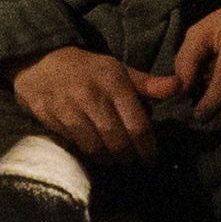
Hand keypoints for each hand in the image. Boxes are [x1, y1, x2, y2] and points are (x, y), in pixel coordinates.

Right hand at [7, 42, 171, 164]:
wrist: (41, 62)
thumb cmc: (88, 70)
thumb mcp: (119, 71)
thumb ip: (148, 84)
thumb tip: (179, 86)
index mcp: (114, 81)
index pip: (138, 125)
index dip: (147, 147)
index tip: (151, 158)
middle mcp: (92, 95)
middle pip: (118, 141)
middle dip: (128, 156)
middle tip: (132, 159)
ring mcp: (69, 107)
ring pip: (96, 148)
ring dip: (109, 159)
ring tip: (114, 158)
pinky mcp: (50, 117)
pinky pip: (75, 145)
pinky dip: (87, 153)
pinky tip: (94, 151)